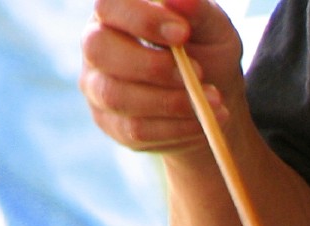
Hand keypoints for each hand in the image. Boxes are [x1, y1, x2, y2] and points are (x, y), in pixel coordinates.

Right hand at [82, 0, 244, 154]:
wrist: (212, 98)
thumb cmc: (206, 50)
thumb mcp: (213, 28)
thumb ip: (198, 11)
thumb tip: (180, 0)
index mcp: (115, 12)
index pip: (109, 6)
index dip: (143, 19)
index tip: (183, 33)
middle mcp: (96, 46)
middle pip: (99, 50)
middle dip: (152, 65)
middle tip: (199, 72)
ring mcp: (98, 87)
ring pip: (116, 96)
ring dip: (170, 101)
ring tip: (212, 99)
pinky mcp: (111, 124)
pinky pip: (136, 130)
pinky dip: (176, 127)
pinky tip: (203, 120)